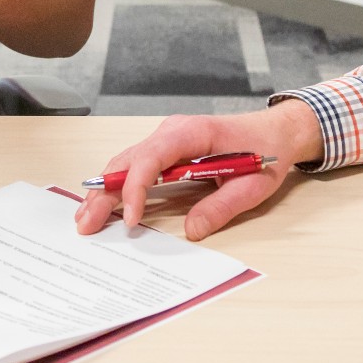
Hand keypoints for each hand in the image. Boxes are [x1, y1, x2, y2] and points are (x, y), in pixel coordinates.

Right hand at [75, 101, 323, 240]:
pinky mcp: (167, 149)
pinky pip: (136, 165)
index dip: (137, 187)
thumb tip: (191, 231)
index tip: (132, 218)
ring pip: (126, 161)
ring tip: (86, 218)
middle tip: (86, 223)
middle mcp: (173, 131)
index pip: (152, 156)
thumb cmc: (266, 151)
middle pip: (129, 159)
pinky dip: (119, 185)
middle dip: (105, 192)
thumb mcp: (252, 185)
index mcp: (192, 132)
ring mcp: (167, 138)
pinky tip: (105, 204)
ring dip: (106, 189)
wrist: (276, 132)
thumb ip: (221, 207)